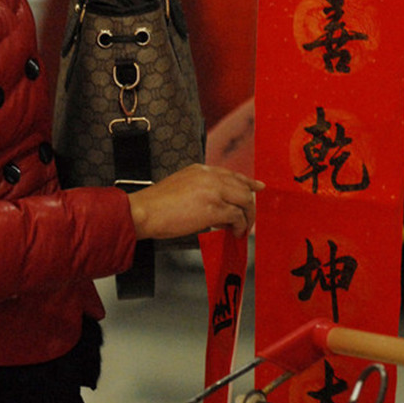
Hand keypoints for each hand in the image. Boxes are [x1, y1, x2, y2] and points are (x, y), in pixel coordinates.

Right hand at [127, 164, 263, 240]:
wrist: (145, 211)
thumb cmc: (157, 205)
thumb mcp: (181, 187)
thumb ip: (201, 191)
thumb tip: (218, 208)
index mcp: (200, 169)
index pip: (231, 174)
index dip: (247, 182)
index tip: (258, 187)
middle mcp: (210, 177)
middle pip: (242, 188)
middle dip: (249, 206)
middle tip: (248, 221)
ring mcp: (213, 191)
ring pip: (244, 201)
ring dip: (246, 218)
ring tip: (240, 230)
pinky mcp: (213, 208)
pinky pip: (236, 216)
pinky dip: (239, 226)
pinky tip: (233, 233)